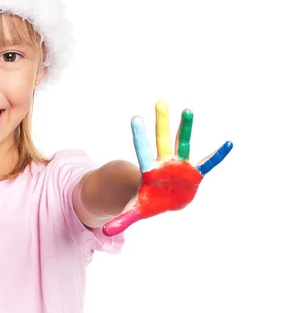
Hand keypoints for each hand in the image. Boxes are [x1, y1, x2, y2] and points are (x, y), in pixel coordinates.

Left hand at [103, 101, 232, 235]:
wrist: (165, 200)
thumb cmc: (150, 201)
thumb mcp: (137, 210)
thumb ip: (123, 218)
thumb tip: (105, 232)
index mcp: (150, 171)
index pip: (142, 150)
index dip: (140, 136)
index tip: (135, 118)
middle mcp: (164, 163)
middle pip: (162, 140)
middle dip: (162, 123)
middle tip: (160, 102)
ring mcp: (180, 165)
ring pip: (182, 144)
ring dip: (186, 129)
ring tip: (188, 110)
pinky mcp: (194, 173)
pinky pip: (207, 163)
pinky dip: (217, 155)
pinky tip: (228, 144)